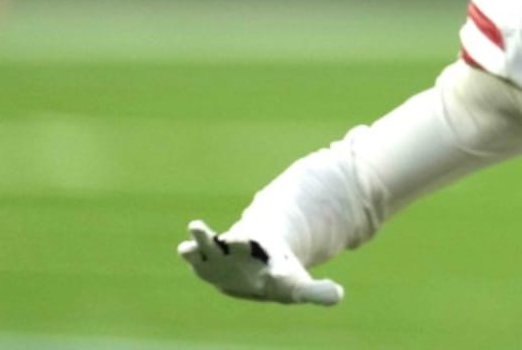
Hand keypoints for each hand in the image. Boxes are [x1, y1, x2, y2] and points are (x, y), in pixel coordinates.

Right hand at [177, 219, 343, 305]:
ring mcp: (226, 254)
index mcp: (272, 260)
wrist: (254, 260)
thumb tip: (339, 296)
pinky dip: (191, 253)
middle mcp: (248, 252)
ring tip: (195, 225)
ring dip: (206, 237)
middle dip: (239, 242)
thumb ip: (315, 291)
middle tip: (235, 238)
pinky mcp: (208, 261)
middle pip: (243, 243)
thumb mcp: (295, 284)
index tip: (280, 272)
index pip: (277, 265)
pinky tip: (182, 250)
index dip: (280, 269)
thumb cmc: (276, 273)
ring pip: (215, 243)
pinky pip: (198, 255)